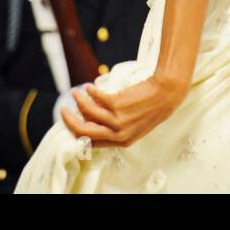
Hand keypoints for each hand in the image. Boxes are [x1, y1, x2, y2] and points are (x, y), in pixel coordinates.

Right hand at [59, 77, 186, 147]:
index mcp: (122, 141)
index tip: (71, 122)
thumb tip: (94, 121)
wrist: (167, 92)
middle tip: (62, 110)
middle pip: (83, 131)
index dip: (77, 132)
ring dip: (78, 101)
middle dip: (69, 121)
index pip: (92, 142)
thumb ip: (117, 128)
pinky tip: (89, 86)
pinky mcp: (117, 103)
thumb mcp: (136, 124)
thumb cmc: (153, 107)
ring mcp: (117, 119)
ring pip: (87, 112)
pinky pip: (96, 97)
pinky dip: (90, 91)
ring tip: (75, 92)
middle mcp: (118, 133)